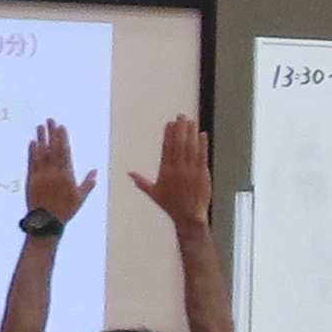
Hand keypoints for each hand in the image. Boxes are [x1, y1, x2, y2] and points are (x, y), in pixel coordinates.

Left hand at [24, 120, 85, 224]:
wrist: (46, 221)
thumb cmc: (66, 210)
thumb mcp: (80, 197)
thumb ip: (88, 183)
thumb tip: (95, 172)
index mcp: (66, 175)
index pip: (64, 152)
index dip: (62, 138)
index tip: (61, 127)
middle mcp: (53, 172)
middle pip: (53, 149)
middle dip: (52, 133)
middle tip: (50, 120)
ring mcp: (41, 175)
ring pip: (41, 153)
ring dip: (41, 139)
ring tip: (40, 127)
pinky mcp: (31, 180)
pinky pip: (32, 163)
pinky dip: (32, 152)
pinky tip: (32, 143)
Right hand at [132, 113, 215, 233]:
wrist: (188, 216)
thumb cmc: (170, 205)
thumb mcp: (153, 193)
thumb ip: (141, 181)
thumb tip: (129, 173)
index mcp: (165, 170)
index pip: (166, 147)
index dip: (168, 134)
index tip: (169, 123)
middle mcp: (177, 168)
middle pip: (178, 143)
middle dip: (180, 128)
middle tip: (181, 116)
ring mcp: (190, 170)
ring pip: (191, 147)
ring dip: (191, 132)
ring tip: (191, 121)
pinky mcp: (202, 173)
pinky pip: (202, 155)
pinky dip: (202, 144)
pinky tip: (202, 134)